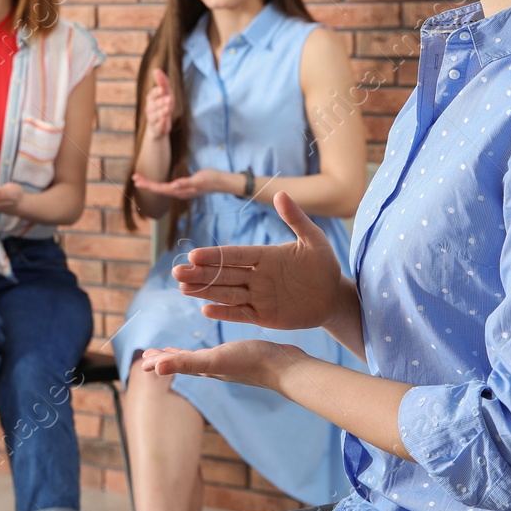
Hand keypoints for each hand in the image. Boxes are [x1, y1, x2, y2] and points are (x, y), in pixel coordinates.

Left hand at [131, 168, 236, 199]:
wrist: (222, 182)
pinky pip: (168, 187)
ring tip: (140, 179)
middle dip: (146, 184)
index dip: (148, 185)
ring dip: (151, 184)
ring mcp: (182, 191)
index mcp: (181, 191)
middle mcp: (179, 193)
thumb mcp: (199, 179)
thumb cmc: (212, 179)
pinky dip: (158, 185)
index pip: (160, 189)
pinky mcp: (184, 187)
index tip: (138, 180)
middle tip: (134, 177)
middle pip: (159, 190)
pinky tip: (155, 184)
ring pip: (162, 189)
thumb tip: (173, 186)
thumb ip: (186, 183)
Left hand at [141, 340, 296, 390]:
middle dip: (168, 359)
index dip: (159, 362)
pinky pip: (218, 353)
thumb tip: (156, 368)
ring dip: (185, 356)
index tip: (144, 361)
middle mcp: (215, 367)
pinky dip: (209, 350)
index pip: (176, 364)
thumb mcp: (214, 360)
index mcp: (205, 367)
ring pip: (200, 359)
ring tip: (176, 352)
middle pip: (185, 363)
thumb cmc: (251, 363)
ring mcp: (229, 363)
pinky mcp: (243, 357)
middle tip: (153, 355)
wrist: (285, 367)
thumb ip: (186, 363)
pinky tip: (218, 348)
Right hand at [142, 68, 172, 140]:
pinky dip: (161, 123)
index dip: (157, 92)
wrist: (159, 127)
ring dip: (162, 112)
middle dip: (161, 102)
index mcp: (151, 99)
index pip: (152, 95)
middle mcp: (149, 109)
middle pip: (154, 105)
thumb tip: (156, 70)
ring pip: (155, 115)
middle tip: (170, 99)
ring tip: (169, 108)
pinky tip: (164, 120)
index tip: (162, 89)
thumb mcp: (165, 93)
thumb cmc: (163, 106)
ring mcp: (152, 119)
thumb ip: (162, 82)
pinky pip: (157, 126)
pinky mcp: (157, 129)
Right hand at [170, 191, 349, 332]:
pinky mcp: (264, 315)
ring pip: (226, 293)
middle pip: (224, 274)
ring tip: (182, 287)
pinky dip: (224, 312)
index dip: (215, 256)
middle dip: (200, 274)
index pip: (235, 255)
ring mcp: (258, 296)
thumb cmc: (324, 265)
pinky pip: (241, 313)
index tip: (194, 255)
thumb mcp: (313, 239)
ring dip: (205, 290)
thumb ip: (295, 218)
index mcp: (264, 255)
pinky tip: (206, 310)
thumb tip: (280, 194)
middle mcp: (256, 275)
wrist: (334, 296)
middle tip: (177, 272)